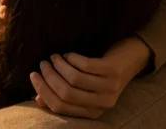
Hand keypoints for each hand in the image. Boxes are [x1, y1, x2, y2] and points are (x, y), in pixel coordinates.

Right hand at [30, 36, 151, 118]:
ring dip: (58, 66)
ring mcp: (109, 88)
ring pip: (74, 79)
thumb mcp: (83, 87)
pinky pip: (85, 65)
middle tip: (42, 63)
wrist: (132, 58)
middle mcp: (102, 103)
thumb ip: (62, 94)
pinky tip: (68, 54)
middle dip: (49, 77)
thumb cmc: (102, 73)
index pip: (60, 107)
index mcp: (92, 111)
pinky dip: (72, 58)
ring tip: (53, 56)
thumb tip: (38, 98)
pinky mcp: (113, 71)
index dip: (43, 91)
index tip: (33, 75)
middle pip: (66, 93)